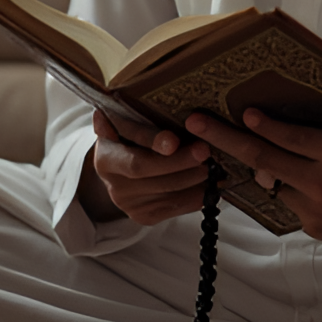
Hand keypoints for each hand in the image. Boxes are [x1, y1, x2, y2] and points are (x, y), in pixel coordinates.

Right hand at [78, 108, 211, 224]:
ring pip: (169, 191)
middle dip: (182, 162)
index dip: (152, 145)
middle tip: (206, 150)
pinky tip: (214, 182)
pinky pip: (176, 207)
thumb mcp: (123, 122)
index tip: (174, 140)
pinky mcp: (145, 216)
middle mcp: (113, 184)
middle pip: (151, 175)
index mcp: (105, 157)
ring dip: (196, 178)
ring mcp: (129, 204)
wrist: (125, 167)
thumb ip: (123, 116)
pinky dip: (198, 194)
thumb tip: (110, 105)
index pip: (130, 154)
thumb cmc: (130, 135)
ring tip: (216, 163)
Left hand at [185, 109, 321, 240]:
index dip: (265, 126)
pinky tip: (294, 173)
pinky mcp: (316, 228)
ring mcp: (318, 212)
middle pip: (265, 161)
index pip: (293, 139)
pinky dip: (284, 184)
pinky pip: (286, 200)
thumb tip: (276, 101)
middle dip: (224, 139)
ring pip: (272, 182)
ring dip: (259, 164)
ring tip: (241, 143)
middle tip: (195, 122)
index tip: (241, 112)